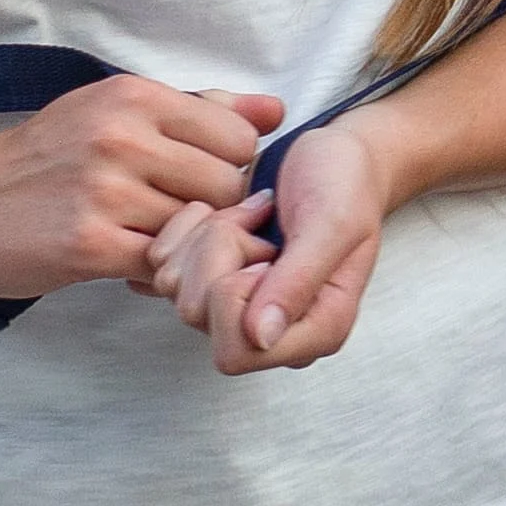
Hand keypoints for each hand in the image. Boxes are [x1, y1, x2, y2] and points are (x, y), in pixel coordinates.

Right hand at [0, 75, 281, 299]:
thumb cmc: (44, 157)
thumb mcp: (114, 110)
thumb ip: (200, 111)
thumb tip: (276, 112)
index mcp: (135, 98)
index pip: (241, 137)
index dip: (233, 166)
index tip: (203, 181)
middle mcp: (123, 138)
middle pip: (229, 184)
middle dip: (217, 209)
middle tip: (182, 218)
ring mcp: (105, 193)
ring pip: (199, 228)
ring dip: (187, 244)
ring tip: (152, 239)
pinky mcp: (88, 246)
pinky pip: (162, 265)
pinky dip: (159, 271)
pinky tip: (133, 263)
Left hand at [141, 111, 401, 375]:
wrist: (334, 153)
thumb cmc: (346, 184)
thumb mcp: (334, 223)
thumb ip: (298, 281)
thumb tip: (259, 338)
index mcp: (315, 331)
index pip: (236, 352)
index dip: (236, 294)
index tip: (270, 252)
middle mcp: (270, 331)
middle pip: (196, 314)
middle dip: (220, 254)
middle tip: (259, 226)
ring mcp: (232, 308)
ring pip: (174, 287)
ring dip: (208, 235)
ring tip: (252, 216)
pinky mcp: (204, 280)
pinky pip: (159, 263)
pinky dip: (188, 226)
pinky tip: (231, 213)